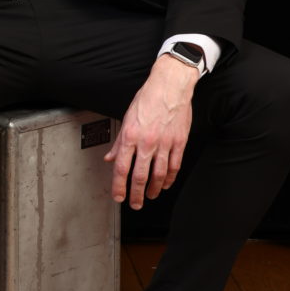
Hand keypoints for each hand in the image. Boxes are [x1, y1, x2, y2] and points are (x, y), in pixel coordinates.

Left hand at [104, 55, 197, 207]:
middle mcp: (147, 142)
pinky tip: (166, 184)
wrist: (170, 86)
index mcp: (130, 136)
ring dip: (153, 189)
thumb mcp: (127, 118)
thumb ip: (119, 142)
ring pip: (159, 175)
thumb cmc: (148, 98)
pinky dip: (170, 179)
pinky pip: (174, 166)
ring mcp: (165, 143)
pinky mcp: (179, 142)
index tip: (118, 197)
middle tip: (134, 204)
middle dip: (135, 194)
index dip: (119, 186)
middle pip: (140, 176)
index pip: (122, 168)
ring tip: (149, 196)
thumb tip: (110, 158)